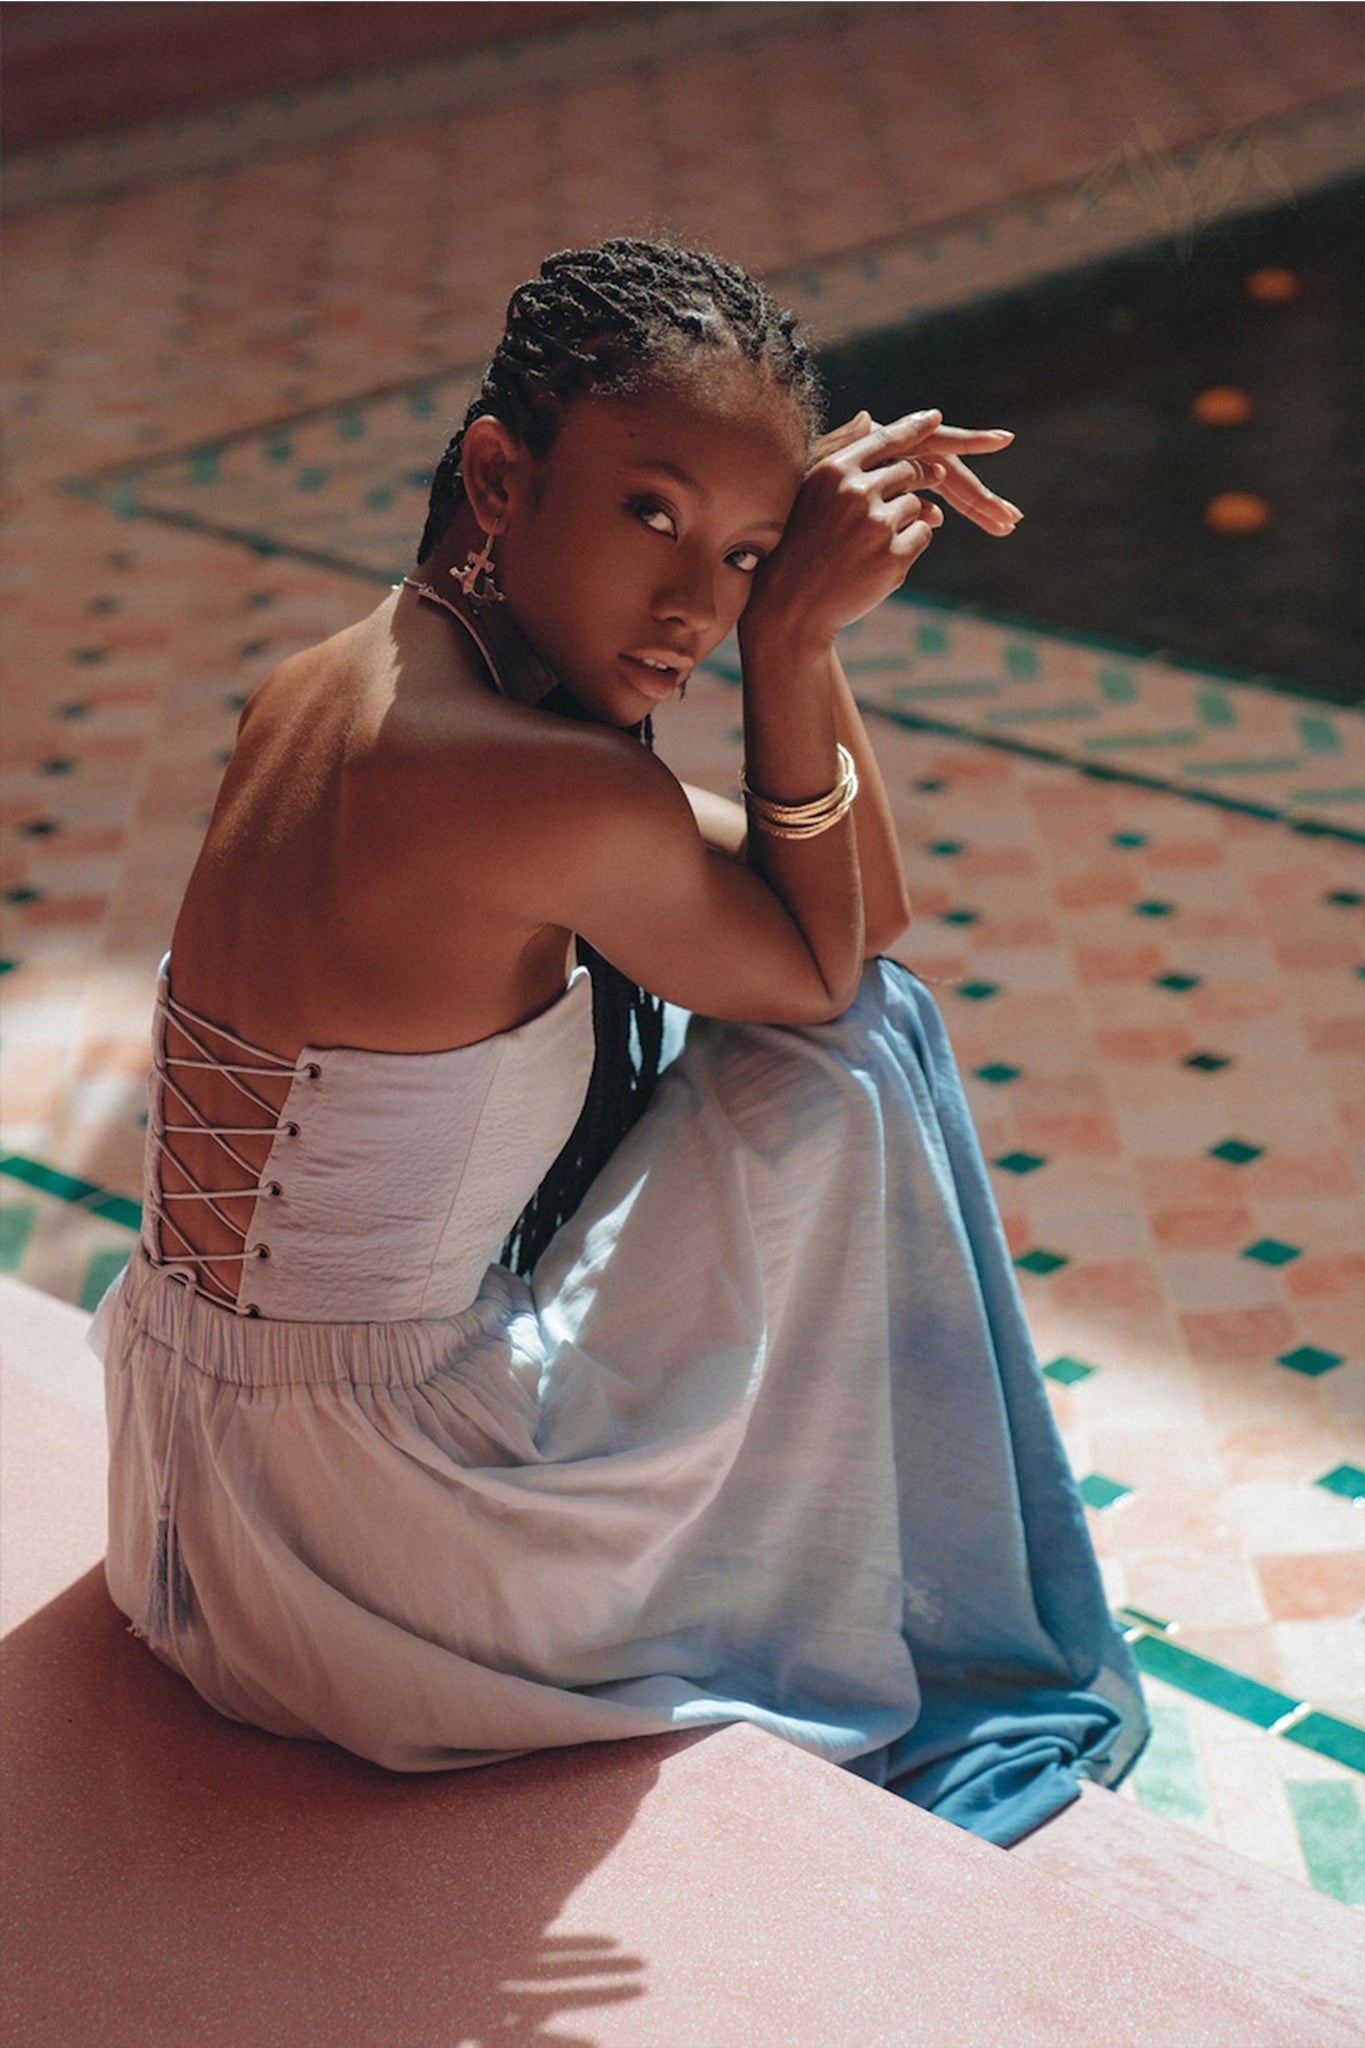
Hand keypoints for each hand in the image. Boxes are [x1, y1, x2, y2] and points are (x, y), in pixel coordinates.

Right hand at [743, 410, 953, 648]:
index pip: (884, 439)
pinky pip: (923, 535)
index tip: (934, 418)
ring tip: (871, 542)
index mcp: (834, 471)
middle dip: (917, 478)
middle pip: (907, 471)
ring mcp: (877, 526)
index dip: (913, 428)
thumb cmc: (797, 544)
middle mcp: (856, 493)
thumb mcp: (809, 491)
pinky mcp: (894, 558)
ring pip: (916, 506)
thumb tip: (870, 418)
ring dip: (906, 519)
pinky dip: (909, 544)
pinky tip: (878, 560)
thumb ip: (839, 452)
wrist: (790, 606)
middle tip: (921, 485)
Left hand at [811, 408, 1021, 536]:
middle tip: (1012, 518)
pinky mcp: (888, 509)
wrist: (781, 536)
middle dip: (981, 497)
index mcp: (887, 447)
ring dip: (972, 509)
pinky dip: (933, 518)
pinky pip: (919, 512)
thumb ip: (840, 444)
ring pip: (942, 495)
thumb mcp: (815, 469)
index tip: (1004, 440)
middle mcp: (896, 462)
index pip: (938, 443)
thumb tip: (868, 418)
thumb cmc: (794, 496)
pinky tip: (949, 527)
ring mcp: (894, 486)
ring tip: (1004, 525)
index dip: (971, 441)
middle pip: (950, 476)